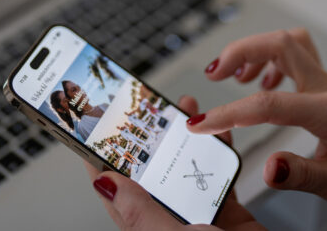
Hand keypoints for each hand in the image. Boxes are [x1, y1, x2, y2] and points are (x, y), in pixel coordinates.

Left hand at [86, 96, 265, 229]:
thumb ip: (139, 215)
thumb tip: (105, 185)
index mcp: (146, 228)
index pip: (115, 190)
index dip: (105, 157)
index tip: (100, 127)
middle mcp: (169, 221)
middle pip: (153, 170)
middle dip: (152, 135)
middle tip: (149, 107)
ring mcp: (197, 216)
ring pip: (185, 167)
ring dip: (186, 137)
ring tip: (184, 111)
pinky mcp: (225, 213)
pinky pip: (219, 174)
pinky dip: (219, 151)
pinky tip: (219, 134)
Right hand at [189, 28, 326, 209]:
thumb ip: (305, 176)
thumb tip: (269, 168)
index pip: (270, 104)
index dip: (230, 111)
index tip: (203, 123)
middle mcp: (326, 88)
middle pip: (279, 44)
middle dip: (239, 52)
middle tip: (214, 73)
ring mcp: (324, 81)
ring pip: (284, 42)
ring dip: (252, 51)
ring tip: (229, 75)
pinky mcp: (321, 83)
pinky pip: (292, 53)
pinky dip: (266, 59)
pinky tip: (257, 81)